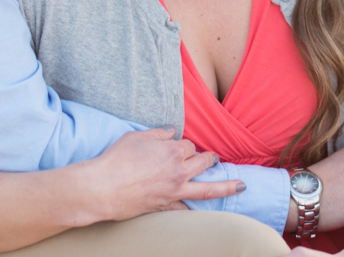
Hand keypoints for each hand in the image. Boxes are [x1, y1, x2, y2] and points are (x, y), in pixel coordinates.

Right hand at [76, 127, 242, 222]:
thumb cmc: (116, 160)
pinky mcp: (166, 206)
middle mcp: (179, 171)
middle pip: (202, 162)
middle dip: (209, 159)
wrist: (102, 188)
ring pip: (208, 188)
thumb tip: (172, 131)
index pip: (189, 145)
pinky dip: (196, 210)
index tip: (176, 146)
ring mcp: (174, 191)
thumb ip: (158, 133)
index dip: (184, 144)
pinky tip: (208, 212)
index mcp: (173, 151)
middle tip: (213, 158)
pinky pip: (186, 210)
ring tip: (241, 185)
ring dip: (226, 186)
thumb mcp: (137, 137)